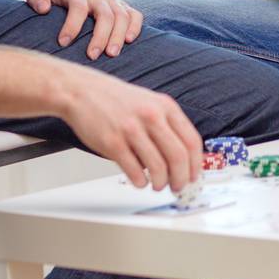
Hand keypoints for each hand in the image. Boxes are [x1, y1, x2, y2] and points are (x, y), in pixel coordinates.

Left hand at [26, 0, 142, 60]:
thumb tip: (43, 9)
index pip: (78, 7)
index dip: (72, 25)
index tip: (63, 43)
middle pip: (105, 14)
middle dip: (100, 36)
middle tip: (92, 56)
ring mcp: (112, 1)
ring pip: (121, 16)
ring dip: (118, 35)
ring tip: (111, 54)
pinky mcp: (122, 7)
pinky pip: (135, 15)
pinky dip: (135, 27)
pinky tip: (129, 41)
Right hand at [60, 67, 202, 189]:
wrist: (82, 91)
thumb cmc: (116, 100)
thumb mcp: (150, 102)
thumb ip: (167, 124)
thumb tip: (183, 155)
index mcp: (165, 107)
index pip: (191, 141)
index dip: (196, 164)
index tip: (194, 176)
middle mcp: (152, 116)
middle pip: (178, 157)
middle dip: (181, 179)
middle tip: (178, 187)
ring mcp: (132, 130)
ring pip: (158, 167)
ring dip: (160, 183)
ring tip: (157, 185)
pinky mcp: (113, 143)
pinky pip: (134, 170)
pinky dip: (140, 182)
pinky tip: (139, 181)